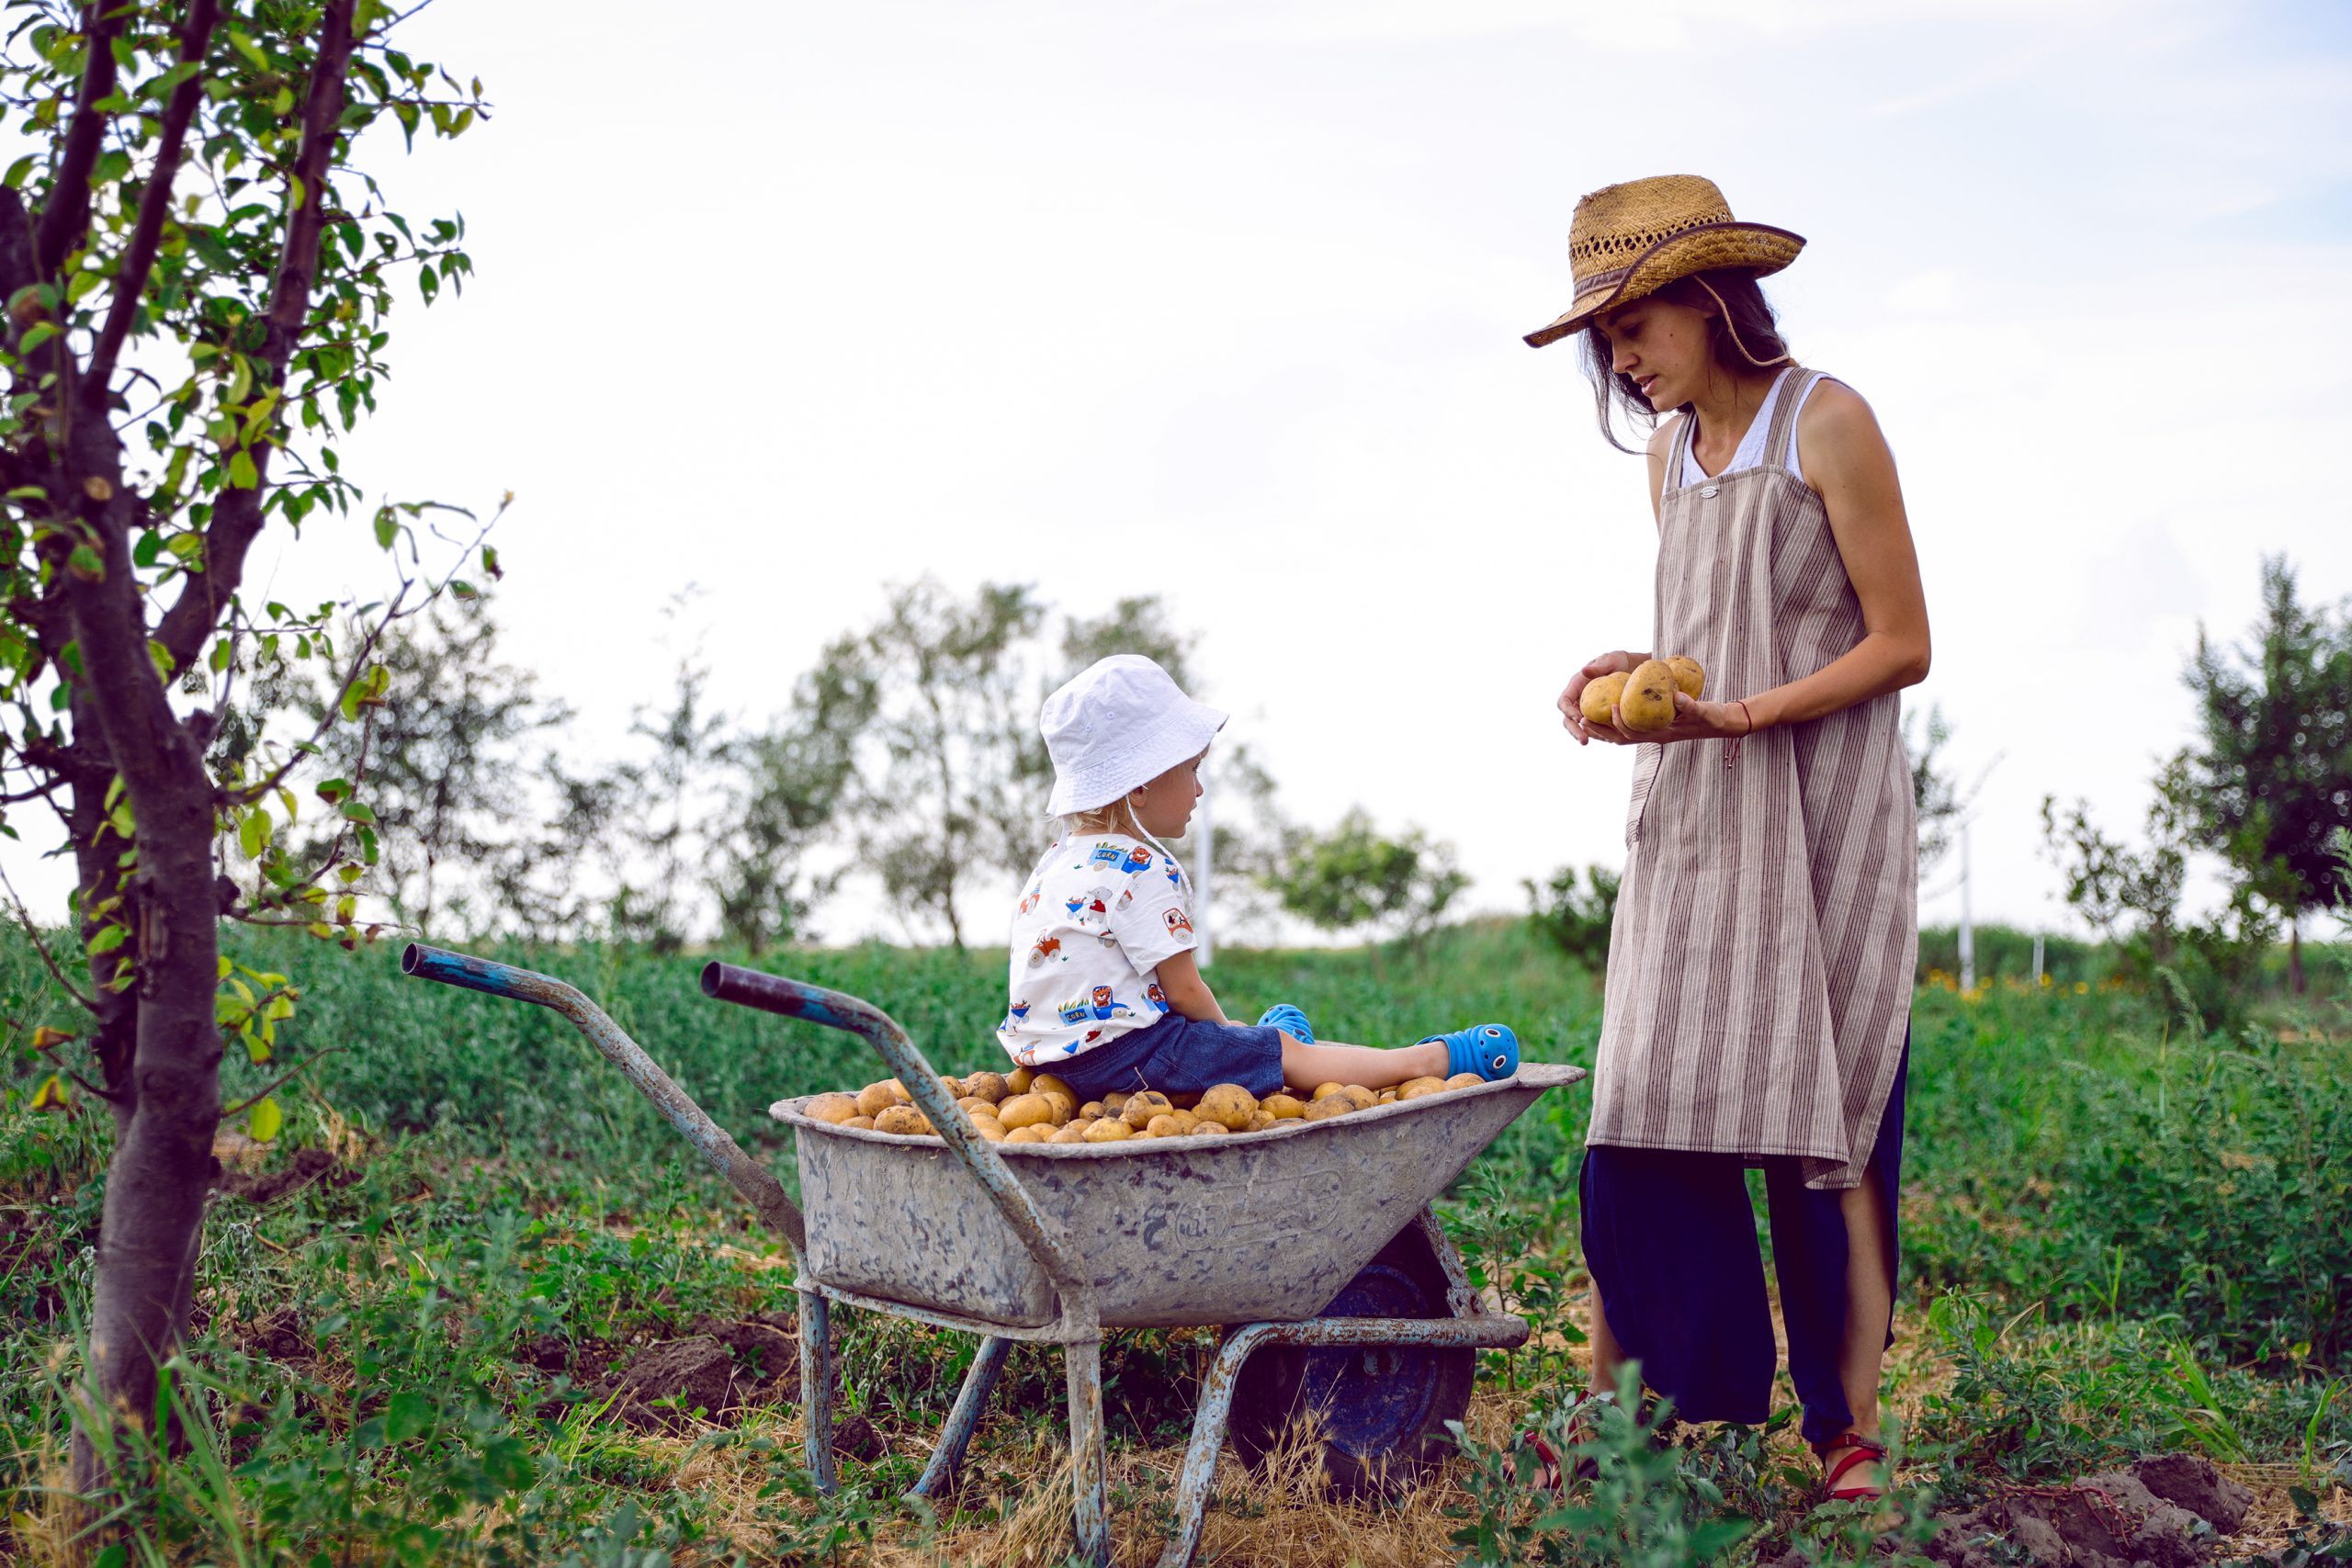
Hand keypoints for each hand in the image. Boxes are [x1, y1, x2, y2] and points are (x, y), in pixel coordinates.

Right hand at [1558, 651, 1639, 745]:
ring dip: (1582, 735)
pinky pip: (1592, 728)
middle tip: (1584, 741)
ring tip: (1589, 743)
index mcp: (1575, 687)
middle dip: (1574, 731)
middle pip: (1568, 718)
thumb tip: (1584, 670)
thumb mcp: (1610, 660)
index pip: (1564, 701)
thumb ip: (1599, 666)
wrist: (1629, 669)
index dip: (1568, 711)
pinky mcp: (1596, 716)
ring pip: (1578, 726)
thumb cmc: (1618, 661)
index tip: (1578, 719)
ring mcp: (1586, 709)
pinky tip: (1606, 740)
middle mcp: (1577, 699)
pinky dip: (1596, 734)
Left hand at [1573, 691, 1757, 748]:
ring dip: (1602, 730)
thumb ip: (1691, 705)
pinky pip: (1628, 728)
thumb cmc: (1713, 718)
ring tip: (1583, 720)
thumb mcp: (1705, 711)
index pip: (1634, 732)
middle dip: (1600, 731)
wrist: (1720, 725)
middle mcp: (1653, 736)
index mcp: (1661, 734)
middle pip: (1620, 738)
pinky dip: (1614, 724)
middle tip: (1580, 720)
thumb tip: (1676, 696)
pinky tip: (1604, 714)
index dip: (1620, 722)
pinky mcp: (1653, 728)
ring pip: (1621, 736)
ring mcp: (1652, 734)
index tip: (1610, 707)